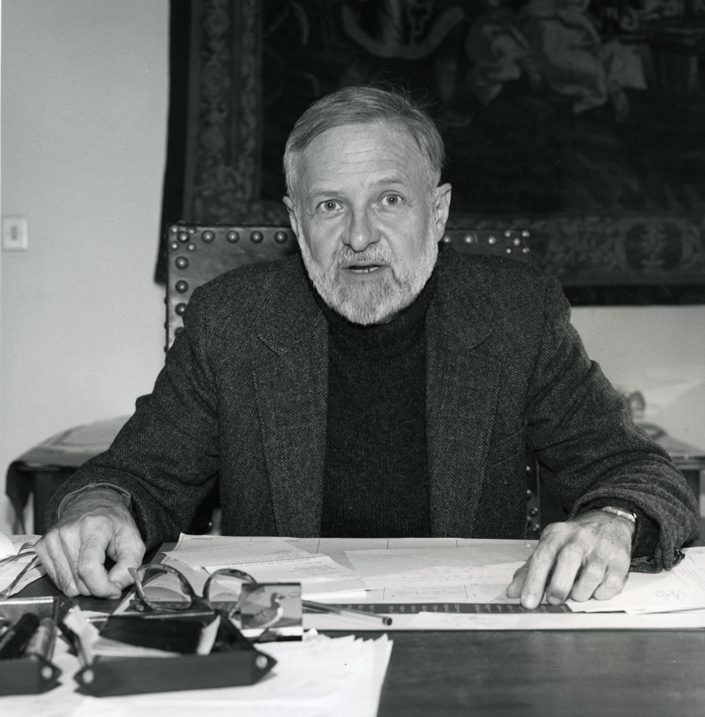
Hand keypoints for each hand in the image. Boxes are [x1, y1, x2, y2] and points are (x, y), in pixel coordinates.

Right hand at [35, 487, 144, 598]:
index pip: (88, 568)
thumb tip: (114, 587)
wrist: (92, 503)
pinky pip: (57, 582)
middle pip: (78, 581)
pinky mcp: (42, 547)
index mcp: (93, 527)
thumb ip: (129, 566)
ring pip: (67, 586)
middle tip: (108, 575)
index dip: (103, 587)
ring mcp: (51, 539)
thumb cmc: (114, 524)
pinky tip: (80, 566)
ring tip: (95, 568)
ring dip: (85, 586)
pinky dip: (72, 581)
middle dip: (97, 587)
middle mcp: (68, 532)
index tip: (115, 590)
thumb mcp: (133, 541)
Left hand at [506, 510, 633, 608]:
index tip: (528, 602)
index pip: (542, 557)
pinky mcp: (620, 560)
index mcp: (557, 534)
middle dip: (559, 587)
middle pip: (567, 562)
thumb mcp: (549, 546)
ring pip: (591, 576)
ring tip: (577, 592)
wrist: (607, 522)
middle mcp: (579, 538)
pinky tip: (595, 589)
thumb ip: (530, 569)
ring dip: (581, 593)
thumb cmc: (574, 540)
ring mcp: (601, 548)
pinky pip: (611, 585)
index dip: (533, 581)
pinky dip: (601, 593)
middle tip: (554, 599)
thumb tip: (513, 591)